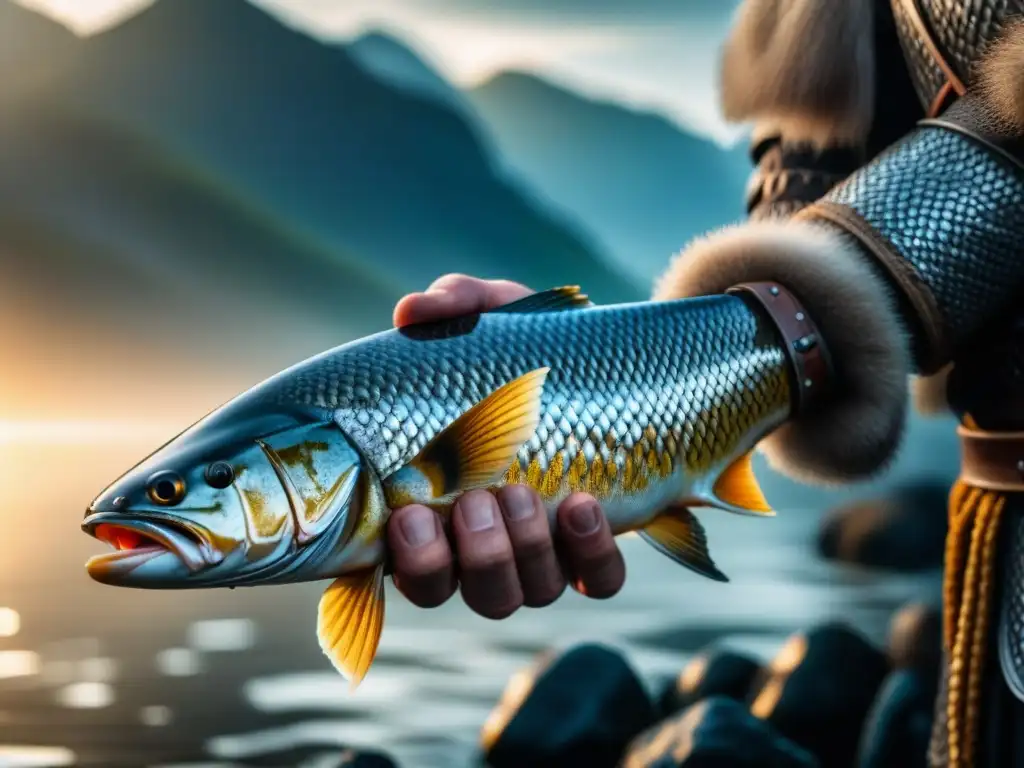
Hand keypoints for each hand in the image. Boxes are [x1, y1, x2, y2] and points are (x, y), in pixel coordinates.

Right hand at [387, 274, 626, 617]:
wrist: (614, 362)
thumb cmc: (528, 348)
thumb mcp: (491, 318)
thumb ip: (452, 308)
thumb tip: (412, 311)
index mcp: (431, 503)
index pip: (401, 564)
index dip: (404, 560)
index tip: (407, 515)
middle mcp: (475, 543)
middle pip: (454, 592)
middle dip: (463, 555)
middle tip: (473, 501)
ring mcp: (536, 553)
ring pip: (520, 592)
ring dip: (518, 552)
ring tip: (519, 495)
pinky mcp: (594, 549)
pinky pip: (597, 580)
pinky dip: (590, 554)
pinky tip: (583, 506)